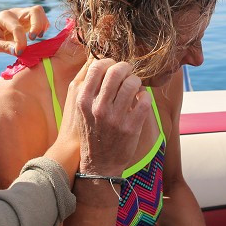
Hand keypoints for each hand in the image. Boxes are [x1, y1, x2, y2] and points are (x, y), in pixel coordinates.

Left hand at [0, 6, 49, 56]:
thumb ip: (4, 47)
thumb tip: (18, 52)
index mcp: (4, 17)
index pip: (18, 27)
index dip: (21, 41)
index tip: (19, 53)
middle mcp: (14, 13)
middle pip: (35, 11)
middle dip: (38, 25)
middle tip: (33, 39)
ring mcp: (21, 15)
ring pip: (39, 13)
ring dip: (42, 25)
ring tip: (36, 38)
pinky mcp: (25, 21)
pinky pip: (39, 19)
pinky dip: (42, 26)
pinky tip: (36, 36)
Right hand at [53, 59, 153, 180]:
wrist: (99, 164)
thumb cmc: (91, 131)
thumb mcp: (80, 109)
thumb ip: (88, 86)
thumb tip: (100, 61)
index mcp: (83, 100)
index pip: (97, 67)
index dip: (108, 62)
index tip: (113, 66)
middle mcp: (98, 107)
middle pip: (116, 71)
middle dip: (126, 67)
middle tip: (128, 72)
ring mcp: (116, 118)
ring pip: (133, 83)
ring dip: (136, 81)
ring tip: (135, 87)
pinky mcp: (131, 126)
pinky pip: (145, 99)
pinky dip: (145, 96)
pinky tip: (141, 100)